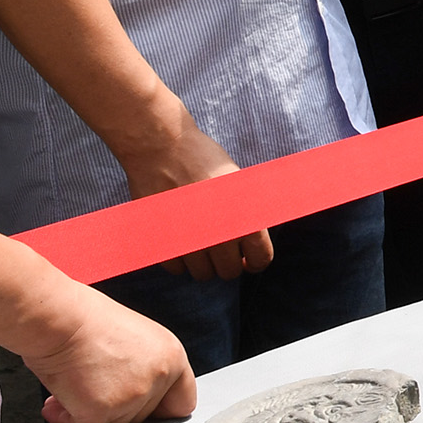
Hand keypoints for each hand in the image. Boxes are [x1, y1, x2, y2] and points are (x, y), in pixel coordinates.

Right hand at [20, 288, 196, 422]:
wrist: (57, 318)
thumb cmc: (84, 320)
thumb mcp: (136, 339)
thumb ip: (147, 368)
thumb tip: (141, 398)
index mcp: (172, 356)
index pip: (182, 402)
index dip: (158, 410)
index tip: (139, 410)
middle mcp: (158, 377)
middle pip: (142, 419)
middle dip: (114, 410)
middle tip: (88, 390)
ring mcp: (132, 396)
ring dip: (88, 414)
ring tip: (69, 389)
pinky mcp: (102, 411)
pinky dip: (66, 419)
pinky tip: (55, 402)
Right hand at [117, 118, 275, 281]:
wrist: (163, 148)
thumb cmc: (204, 160)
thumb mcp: (238, 183)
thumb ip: (248, 213)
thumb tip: (253, 238)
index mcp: (244, 220)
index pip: (260, 260)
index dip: (255, 262)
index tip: (248, 259)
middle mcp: (219, 236)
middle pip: (228, 272)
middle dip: (228, 263)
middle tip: (221, 248)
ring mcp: (189, 242)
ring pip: (201, 274)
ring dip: (203, 263)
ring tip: (200, 242)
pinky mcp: (162, 242)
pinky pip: (176, 268)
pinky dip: (179, 259)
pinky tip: (181, 241)